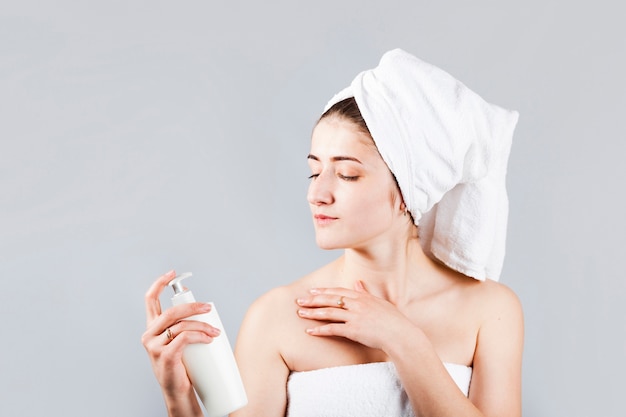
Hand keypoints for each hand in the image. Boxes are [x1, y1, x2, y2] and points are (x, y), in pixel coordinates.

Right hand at [141, 270, 220, 406]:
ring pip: (180, 325)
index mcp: (152, 328)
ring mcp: (154, 346)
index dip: (159, 284)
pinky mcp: (165, 356)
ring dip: (202, 325)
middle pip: (171, 311)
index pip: (150, 300)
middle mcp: (149, 335)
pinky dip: (199, 335)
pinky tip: (209, 338)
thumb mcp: (179, 341)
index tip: (172, 273)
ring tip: (215, 331)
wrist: (178, 391)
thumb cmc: (182, 364)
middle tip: (209, 307)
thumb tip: (202, 306)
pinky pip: (184, 338)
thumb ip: (184, 324)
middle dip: (192, 306)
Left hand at [295, 281, 414, 351]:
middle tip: (299, 300)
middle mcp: (357, 304)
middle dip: (313, 300)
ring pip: (329, 312)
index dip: (324, 291)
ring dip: (313, 313)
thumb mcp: (379, 302)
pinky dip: (320, 330)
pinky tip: (310, 331)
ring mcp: (354, 317)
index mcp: (362, 297)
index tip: (312, 291)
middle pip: (330, 299)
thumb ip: (366, 293)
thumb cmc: (393, 321)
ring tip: (300, 313)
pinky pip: (333, 329)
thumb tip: (358, 283)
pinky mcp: (353, 330)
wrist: (400, 335)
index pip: (339, 291)